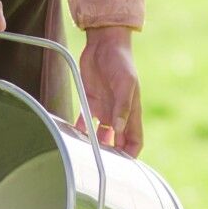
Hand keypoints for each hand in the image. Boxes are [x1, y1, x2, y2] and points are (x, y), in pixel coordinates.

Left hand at [78, 28, 143, 156]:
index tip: (123, 166)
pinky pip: (85, 121)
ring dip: (95, 145)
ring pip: (101, 135)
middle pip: (118, 141)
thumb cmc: (121, 61)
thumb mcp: (125, 82)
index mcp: (131, 111)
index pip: (135, 139)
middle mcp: (118, 113)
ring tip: (86, 154)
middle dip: (112, 154)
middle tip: (101, 164)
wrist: (105, 42)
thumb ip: (122, 106)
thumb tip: (119, 128)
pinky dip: (80, 130)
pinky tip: (72, 137)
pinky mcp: (90, 101)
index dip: (131, 154)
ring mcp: (104, 108)